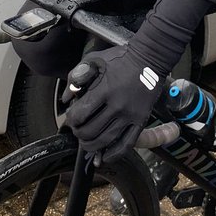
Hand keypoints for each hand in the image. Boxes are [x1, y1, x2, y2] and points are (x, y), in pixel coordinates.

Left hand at [64, 45, 164, 163]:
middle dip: (79, 133)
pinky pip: (127, 144)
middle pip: (91, 131)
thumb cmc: (120, 59)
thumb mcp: (94, 60)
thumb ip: (76, 76)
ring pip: (106, 140)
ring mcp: (130, 115)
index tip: (72, 117)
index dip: (71, 119)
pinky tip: (105, 156)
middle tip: (78, 130)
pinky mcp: (140, 121)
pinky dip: (114, 154)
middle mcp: (117, 106)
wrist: (149, 59)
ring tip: (87, 142)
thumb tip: (66, 98)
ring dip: (91, 145)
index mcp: (104, 90)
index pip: (80, 114)